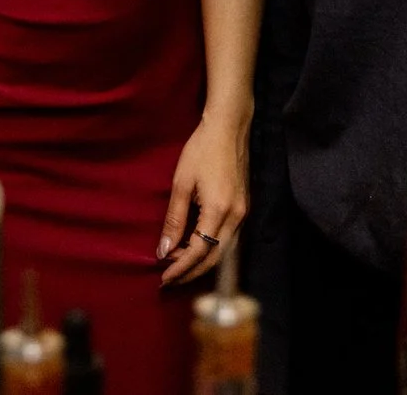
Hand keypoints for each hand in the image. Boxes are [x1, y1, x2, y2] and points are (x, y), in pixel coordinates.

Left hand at [157, 109, 249, 284]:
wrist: (228, 128)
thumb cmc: (201, 150)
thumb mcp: (181, 183)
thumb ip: (174, 219)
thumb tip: (163, 250)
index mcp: (219, 211)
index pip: (198, 251)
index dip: (180, 267)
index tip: (163, 277)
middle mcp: (236, 217)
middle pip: (214, 259)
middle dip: (191, 272)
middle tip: (169, 279)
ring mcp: (243, 213)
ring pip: (223, 252)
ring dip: (201, 263)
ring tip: (178, 266)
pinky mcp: (243, 208)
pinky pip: (228, 239)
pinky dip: (211, 249)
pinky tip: (195, 248)